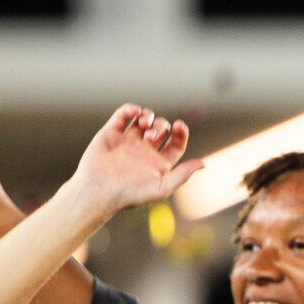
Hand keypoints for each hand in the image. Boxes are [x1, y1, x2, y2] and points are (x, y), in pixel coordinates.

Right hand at [69, 105, 200, 216]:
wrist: (98, 191)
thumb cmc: (130, 195)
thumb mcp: (162, 188)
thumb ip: (183, 174)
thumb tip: (204, 164)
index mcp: (157, 164)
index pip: (175, 144)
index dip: (181, 133)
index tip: (180, 127)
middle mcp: (143, 151)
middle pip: (161, 129)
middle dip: (161, 126)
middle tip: (152, 136)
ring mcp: (127, 142)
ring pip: (143, 120)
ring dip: (148, 117)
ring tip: (144, 125)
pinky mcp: (110, 134)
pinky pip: (123, 115)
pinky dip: (130, 109)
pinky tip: (135, 112)